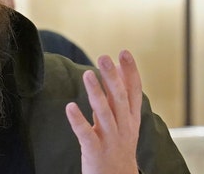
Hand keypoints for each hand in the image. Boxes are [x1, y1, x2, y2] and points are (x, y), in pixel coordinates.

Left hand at [66, 50, 141, 173]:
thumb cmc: (118, 147)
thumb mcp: (123, 122)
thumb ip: (118, 99)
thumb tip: (117, 73)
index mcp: (131, 119)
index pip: (133, 91)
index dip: (130, 72)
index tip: (123, 52)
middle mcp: (123, 127)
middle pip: (119, 99)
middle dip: (112, 77)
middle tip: (103, 57)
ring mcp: (110, 139)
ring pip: (104, 114)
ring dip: (96, 93)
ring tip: (87, 74)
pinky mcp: (95, 151)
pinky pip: (86, 134)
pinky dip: (78, 121)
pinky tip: (70, 107)